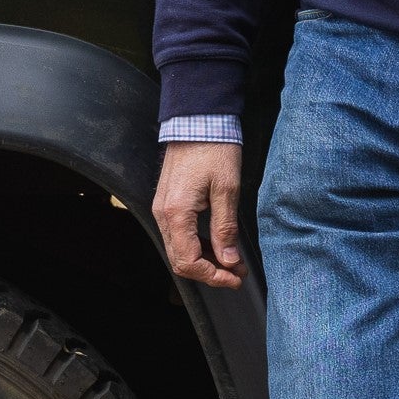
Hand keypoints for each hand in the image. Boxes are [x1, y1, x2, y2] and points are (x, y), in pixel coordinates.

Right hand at [153, 140, 245, 288]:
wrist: (198, 120)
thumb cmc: (213, 149)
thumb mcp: (227, 190)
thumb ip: (225, 229)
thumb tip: (228, 260)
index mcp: (176, 213)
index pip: (189, 261)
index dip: (213, 276)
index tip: (235, 277)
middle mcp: (163, 214)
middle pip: (180, 260)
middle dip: (210, 272)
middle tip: (236, 273)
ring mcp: (162, 208)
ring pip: (179, 249)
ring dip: (204, 260)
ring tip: (232, 260)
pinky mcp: (167, 203)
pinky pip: (178, 235)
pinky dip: (197, 246)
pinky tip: (217, 244)